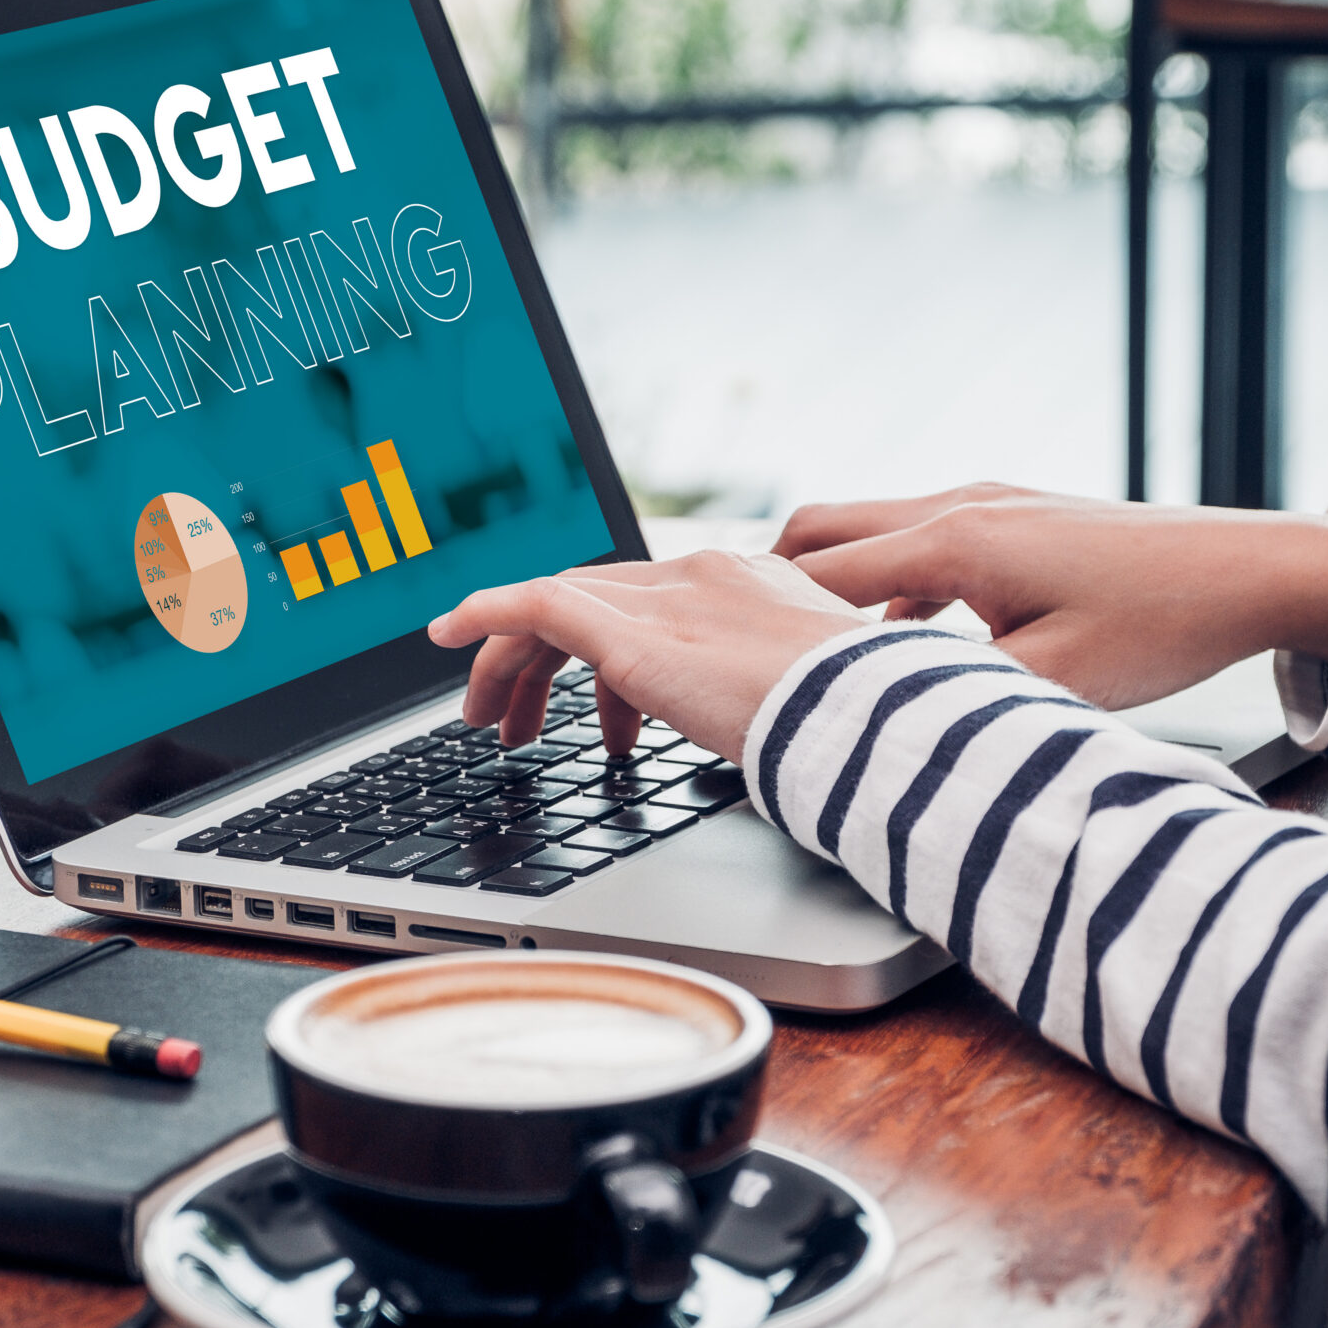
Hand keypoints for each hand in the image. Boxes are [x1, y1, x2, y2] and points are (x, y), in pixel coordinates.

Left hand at [427, 552, 871, 761]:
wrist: (879, 725)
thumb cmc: (868, 733)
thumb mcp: (822, 710)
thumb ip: (782, 710)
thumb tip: (772, 748)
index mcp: (752, 589)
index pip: (652, 604)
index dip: (609, 653)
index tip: (600, 707)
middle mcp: (704, 578)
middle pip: (595, 601)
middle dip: (546, 663)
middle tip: (519, 722)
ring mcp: (670, 600)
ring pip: (558, 606)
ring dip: (512, 664)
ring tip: (491, 725)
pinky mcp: (637, 634)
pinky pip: (537, 605)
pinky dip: (487, 613)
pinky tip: (447, 636)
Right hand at [774, 483, 1327, 711]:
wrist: (1246, 570)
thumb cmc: (1161, 626)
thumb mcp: (1053, 686)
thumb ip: (956, 699)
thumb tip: (884, 728)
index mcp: (956, 546)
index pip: (818, 578)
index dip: (755, 619)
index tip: (708, 654)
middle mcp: (960, 506)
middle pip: (820, 530)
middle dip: (765, 583)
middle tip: (727, 642)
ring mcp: (987, 501)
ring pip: (868, 530)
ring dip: (828, 583)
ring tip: (801, 650)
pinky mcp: (1013, 513)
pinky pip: (917, 540)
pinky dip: (885, 582)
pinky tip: (900, 640)